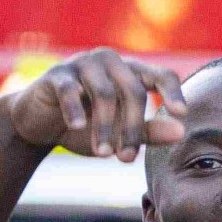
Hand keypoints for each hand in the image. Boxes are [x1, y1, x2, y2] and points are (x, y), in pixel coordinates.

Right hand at [6, 49, 185, 161]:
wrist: (38, 124)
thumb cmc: (85, 126)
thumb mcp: (119, 132)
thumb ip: (148, 131)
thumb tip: (181, 132)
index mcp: (131, 72)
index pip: (161, 74)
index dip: (173, 92)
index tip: (183, 114)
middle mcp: (110, 61)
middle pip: (132, 91)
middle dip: (132, 128)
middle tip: (126, 159)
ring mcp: (83, 63)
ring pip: (104, 93)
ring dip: (105, 127)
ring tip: (104, 154)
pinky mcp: (57, 74)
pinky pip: (70, 89)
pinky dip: (75, 109)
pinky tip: (78, 126)